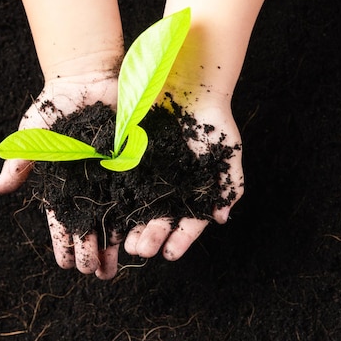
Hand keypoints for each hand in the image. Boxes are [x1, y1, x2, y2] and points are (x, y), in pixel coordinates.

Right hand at [0, 73, 121, 279]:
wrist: (89, 77)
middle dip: (93, 251)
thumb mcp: (34, 132)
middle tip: (97, 275)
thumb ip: (21, 161)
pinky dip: (138, 215)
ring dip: (116, 242)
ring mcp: (113, 175)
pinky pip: (138, 193)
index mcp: (64, 183)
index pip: (63, 220)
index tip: (66, 265)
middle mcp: (90, 184)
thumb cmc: (56, 104)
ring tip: (118, 266)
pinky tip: (141, 236)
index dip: (65, 243)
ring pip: (115, 216)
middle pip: (91, 225)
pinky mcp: (135, 163)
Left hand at [124, 91, 243, 260]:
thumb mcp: (228, 154)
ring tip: (126, 242)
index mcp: (194, 192)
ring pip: (140, 208)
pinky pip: (123, 183)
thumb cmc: (215, 121)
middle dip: (152, 237)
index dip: (181, 239)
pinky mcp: (131, 159)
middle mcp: (171, 189)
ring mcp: (150, 175)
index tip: (171, 254)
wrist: (191, 86)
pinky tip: (110, 215)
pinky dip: (117, 200)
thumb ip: (230, 185)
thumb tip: (221, 219)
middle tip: (142, 250)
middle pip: (161, 220)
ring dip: (132, 227)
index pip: (189, 223)